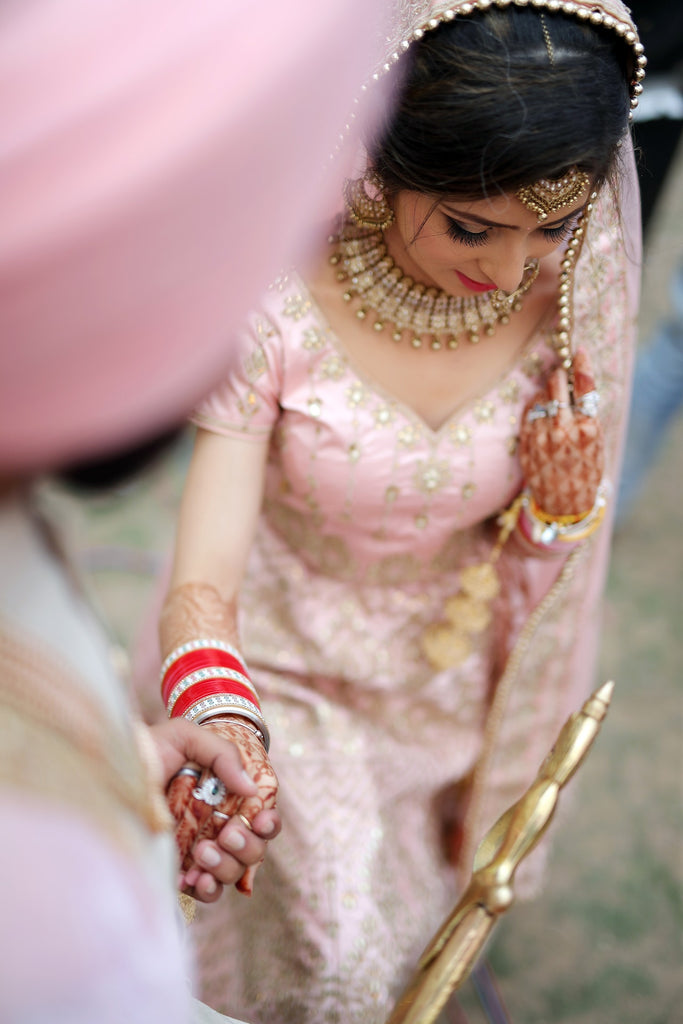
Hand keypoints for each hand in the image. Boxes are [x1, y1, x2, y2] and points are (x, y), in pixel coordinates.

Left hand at [151, 717, 279, 901]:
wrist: (107, 771)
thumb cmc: (148, 751)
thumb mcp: (184, 737)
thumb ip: (222, 754)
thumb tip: (250, 789)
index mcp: (226, 796)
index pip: (261, 818)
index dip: (267, 824)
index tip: (259, 820)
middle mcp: (217, 826)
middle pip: (254, 850)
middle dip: (247, 846)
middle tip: (227, 834)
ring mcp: (199, 850)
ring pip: (233, 872)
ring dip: (226, 867)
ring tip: (202, 852)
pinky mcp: (178, 871)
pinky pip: (207, 892)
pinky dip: (207, 889)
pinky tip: (192, 878)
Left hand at [519, 348, 603, 516]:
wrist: (565, 504)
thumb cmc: (586, 472)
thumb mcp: (596, 445)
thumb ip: (587, 416)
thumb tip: (575, 384)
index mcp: (587, 429)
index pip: (584, 386)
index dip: (581, 364)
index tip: (578, 352)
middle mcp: (563, 431)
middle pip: (556, 385)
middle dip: (559, 375)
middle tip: (562, 374)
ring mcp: (541, 437)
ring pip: (540, 397)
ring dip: (546, 392)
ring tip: (554, 400)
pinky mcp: (526, 443)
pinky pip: (529, 412)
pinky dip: (535, 406)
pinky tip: (542, 410)